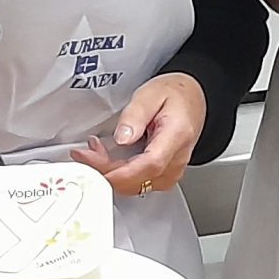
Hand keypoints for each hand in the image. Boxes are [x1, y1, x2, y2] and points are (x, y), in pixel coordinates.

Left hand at [70, 73, 204, 196]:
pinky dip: (119, 174)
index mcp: (177, 136)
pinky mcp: (164, 175)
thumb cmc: (175, 95)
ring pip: (136, 186)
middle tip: (85, 153)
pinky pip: (139, 183)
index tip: (94, 163)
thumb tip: (122, 137)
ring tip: (95, 151)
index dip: (119, 171)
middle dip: (105, 171)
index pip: (150, 165)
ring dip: (110, 174)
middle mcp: (177, 159)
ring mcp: (172, 171)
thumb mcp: (151, 93)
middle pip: (139, 180)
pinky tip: (109, 159)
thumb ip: (135, 114)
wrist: (193, 99)